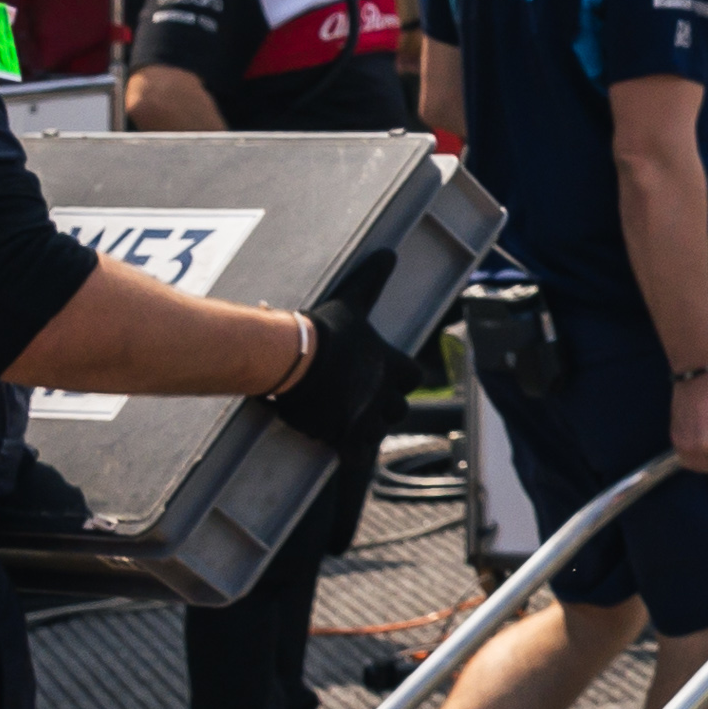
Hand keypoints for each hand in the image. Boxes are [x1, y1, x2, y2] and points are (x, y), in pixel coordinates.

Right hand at [259, 276, 418, 461]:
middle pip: (398, 410)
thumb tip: (388, 252)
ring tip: (348, 425)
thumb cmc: (325, 329)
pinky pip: (356, 456)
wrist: (294, 358)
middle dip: (384, 408)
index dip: (400, 379)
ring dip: (367, 431)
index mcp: (393, 365)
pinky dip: (351, 456)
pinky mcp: (343, 435)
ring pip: (378, 433)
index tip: (387, 377)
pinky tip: (344, 456)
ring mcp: (365, 417)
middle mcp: (385, 393)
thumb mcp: (353, 301)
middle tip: (362, 403)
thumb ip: (372, 280)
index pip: (413, 378)